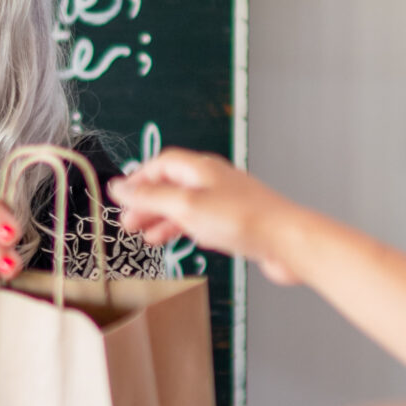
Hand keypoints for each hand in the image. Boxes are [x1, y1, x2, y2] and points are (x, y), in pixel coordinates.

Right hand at [110, 150, 302, 282]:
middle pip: (172, 185)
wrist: (286, 241)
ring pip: (186, 206)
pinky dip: (186, 230)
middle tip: (128, 223)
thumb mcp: (186, 206)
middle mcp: (214, 181)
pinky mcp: (237, 222)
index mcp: (201, 169)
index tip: (121, 197)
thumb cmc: (242, 219)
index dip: (139, 178)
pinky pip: (204, 221)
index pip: (161, 164)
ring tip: (145, 238)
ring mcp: (226, 201)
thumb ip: (150, 197)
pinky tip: (180, 241)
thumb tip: (119, 187)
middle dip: (148, 203)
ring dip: (163, 220)